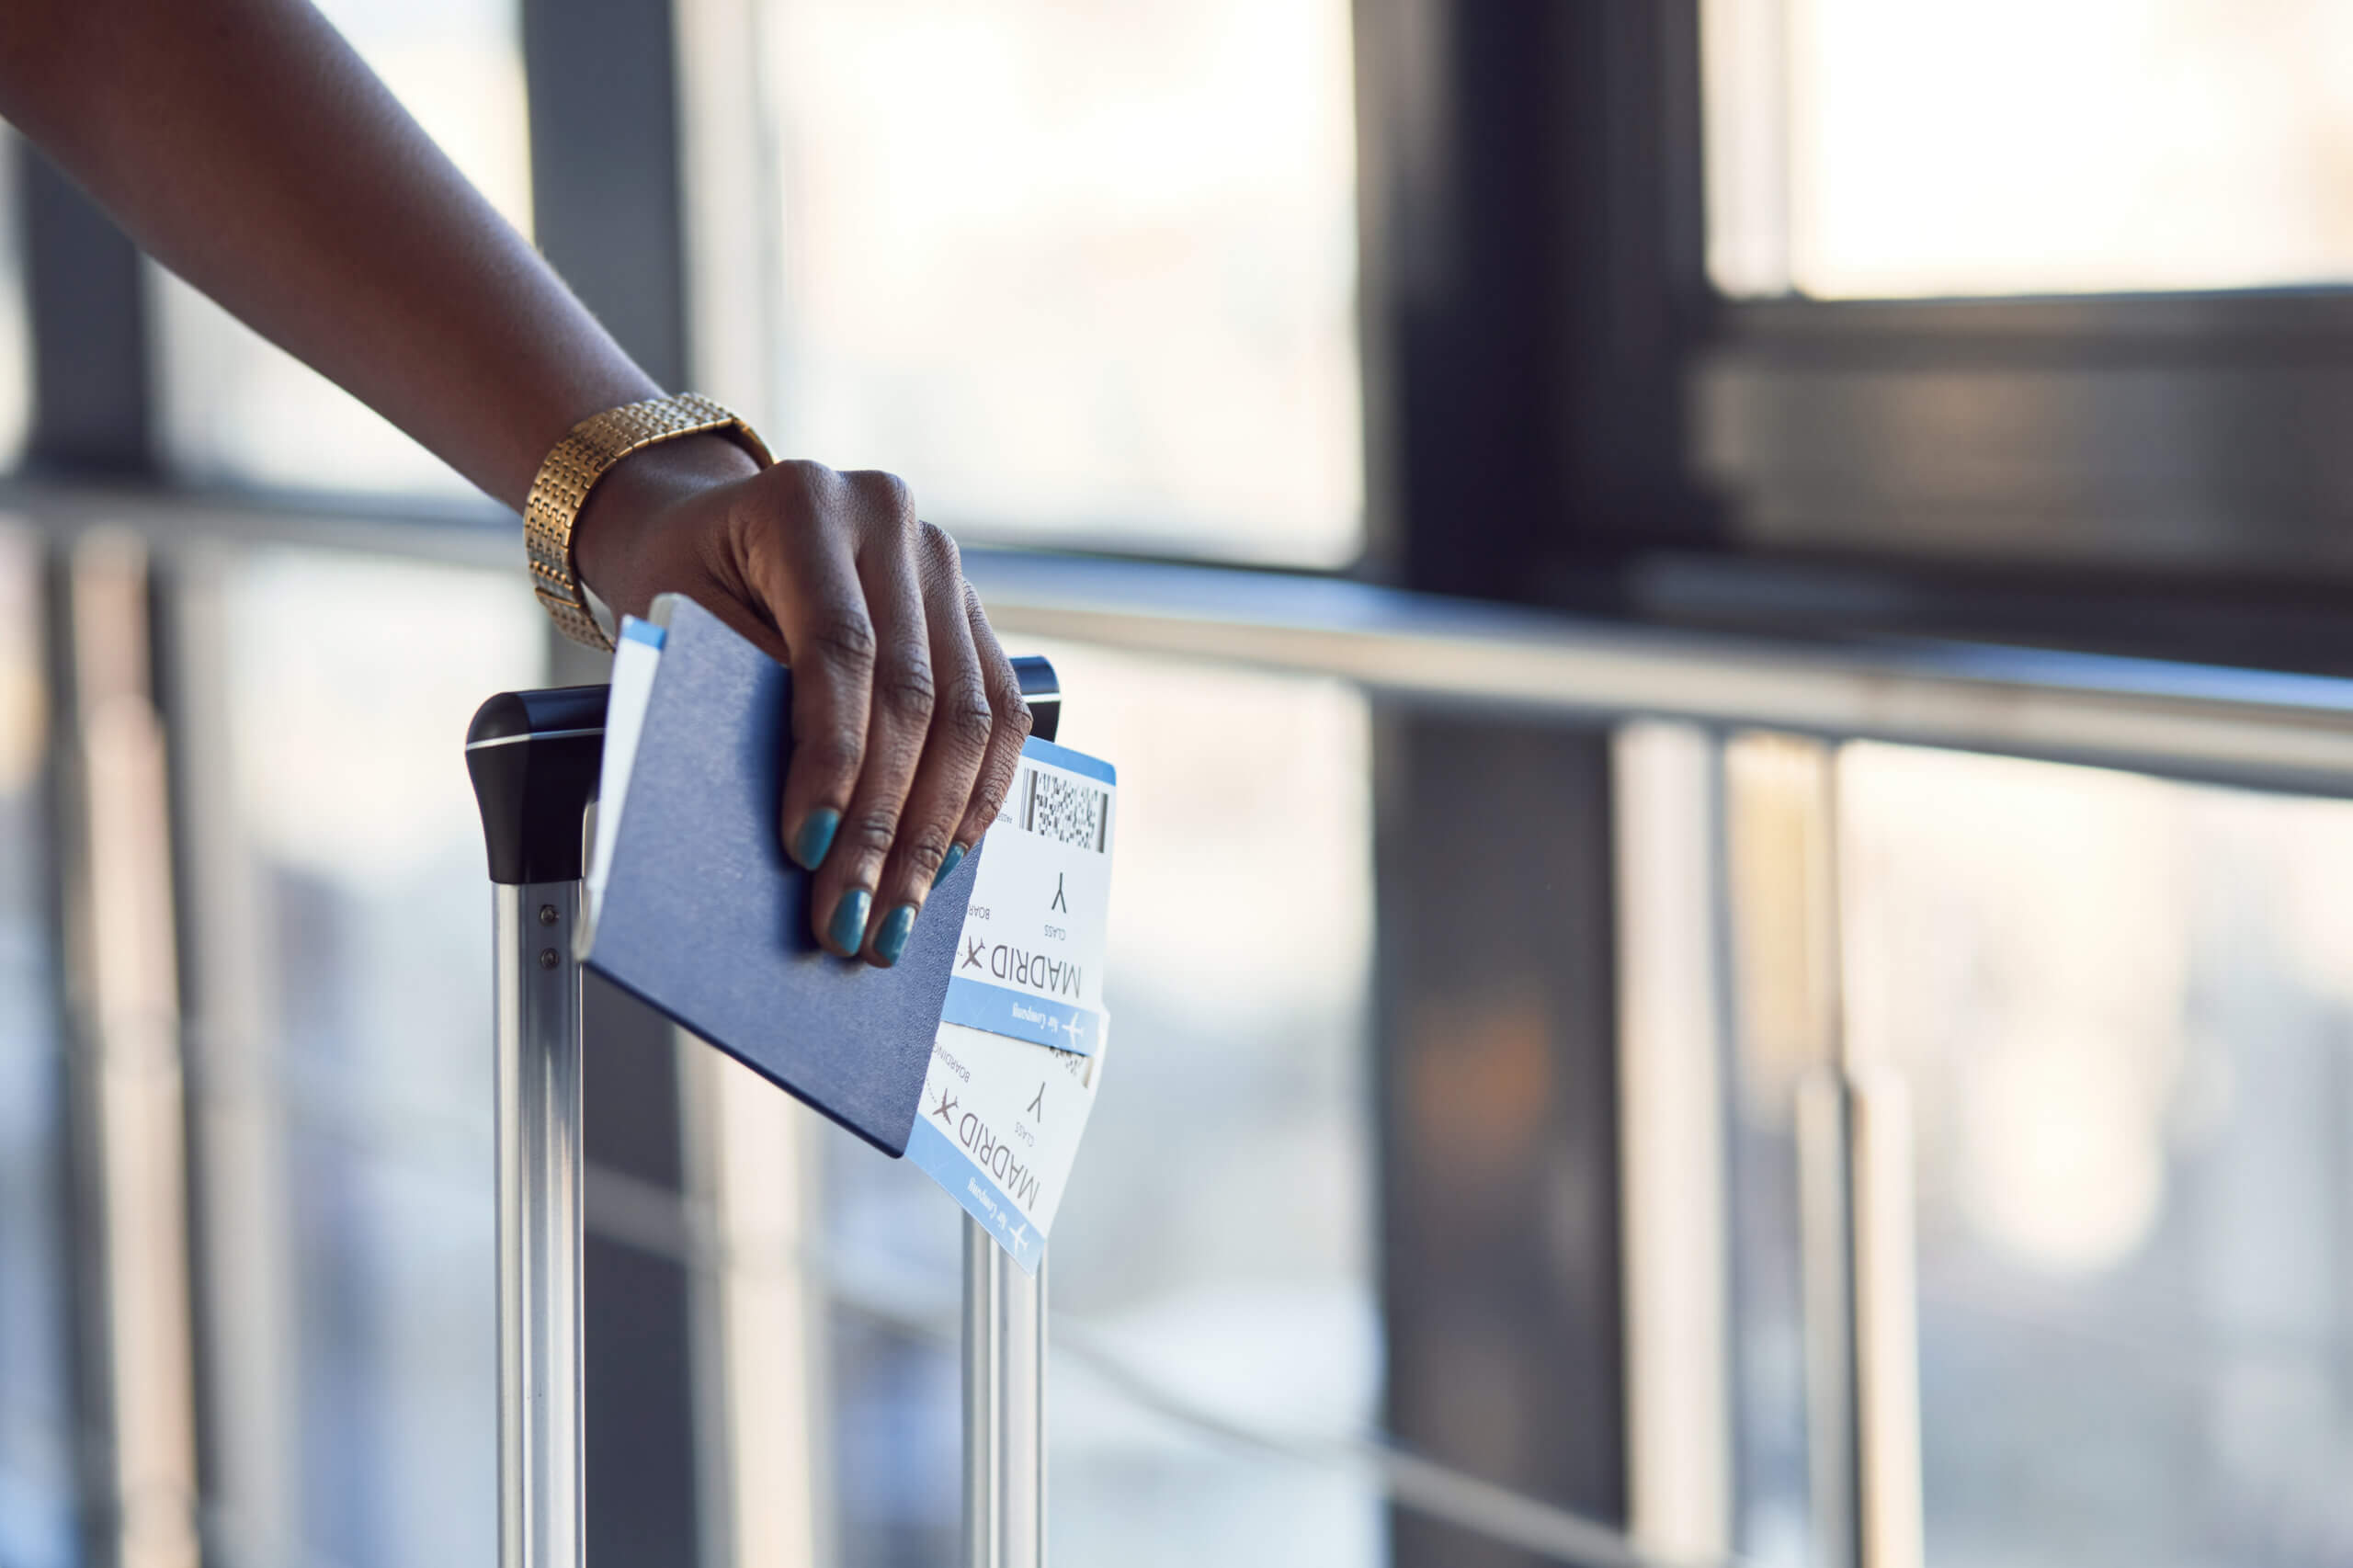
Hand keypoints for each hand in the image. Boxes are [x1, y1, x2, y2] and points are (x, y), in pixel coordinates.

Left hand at [573, 434, 1029, 965]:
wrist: (718, 527)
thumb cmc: (687, 579)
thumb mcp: (681, 619)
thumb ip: (740, 694)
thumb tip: (804, 826)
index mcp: (806, 506)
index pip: (839, 647)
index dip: (832, 756)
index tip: (809, 848)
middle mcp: (890, 522)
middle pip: (913, 692)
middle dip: (884, 821)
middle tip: (853, 913)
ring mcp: (943, 565)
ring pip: (970, 715)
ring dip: (936, 829)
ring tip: (899, 910)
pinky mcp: (972, 611)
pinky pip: (1000, 714)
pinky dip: (976, 797)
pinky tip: (945, 859)